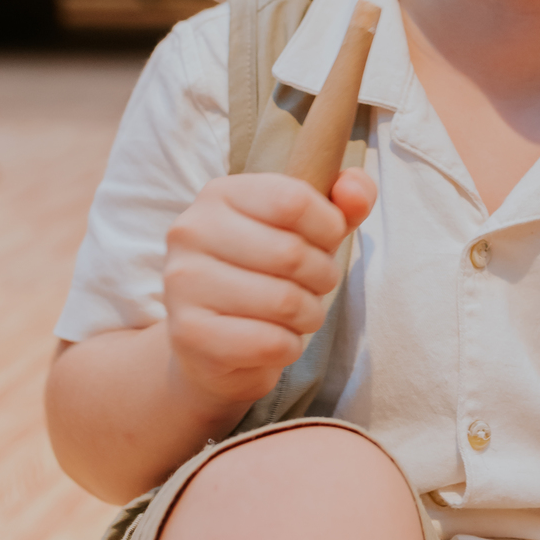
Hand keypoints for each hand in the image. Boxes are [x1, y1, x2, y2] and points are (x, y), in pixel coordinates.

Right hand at [163, 168, 376, 413]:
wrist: (212, 345)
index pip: (294, 201)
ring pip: (284, 302)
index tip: (325, 244)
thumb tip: (357, 192)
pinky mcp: (187, 333)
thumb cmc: (266, 277)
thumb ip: (342, 206)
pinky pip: (269, 343)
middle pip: (292, 253)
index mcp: (220, 194)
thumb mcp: (308, 233)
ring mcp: (182, 283)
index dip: (329, 228)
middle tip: (314, 287)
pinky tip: (275, 341)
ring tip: (297, 315)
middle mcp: (192, 231)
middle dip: (323, 277)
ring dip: (309, 315)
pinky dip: (288, 347)